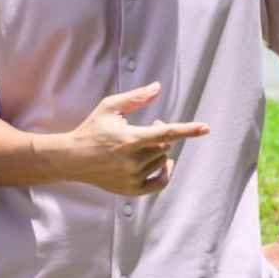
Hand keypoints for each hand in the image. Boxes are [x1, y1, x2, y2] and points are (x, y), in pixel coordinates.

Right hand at [64, 82, 209, 195]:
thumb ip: (136, 97)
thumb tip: (158, 87)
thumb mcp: (110, 107)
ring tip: (141, 144)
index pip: (166, 133)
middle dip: (161, 135)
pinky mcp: (130, 190)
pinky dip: (165, 173)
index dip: (188, 130)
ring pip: (162, 161)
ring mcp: (132, 178)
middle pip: (165, 146)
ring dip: (158, 151)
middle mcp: (132, 161)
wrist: (72, 159)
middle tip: (149, 128)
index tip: (205, 128)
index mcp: (129, 139)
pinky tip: (164, 163)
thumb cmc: (92, 129)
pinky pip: (159, 183)